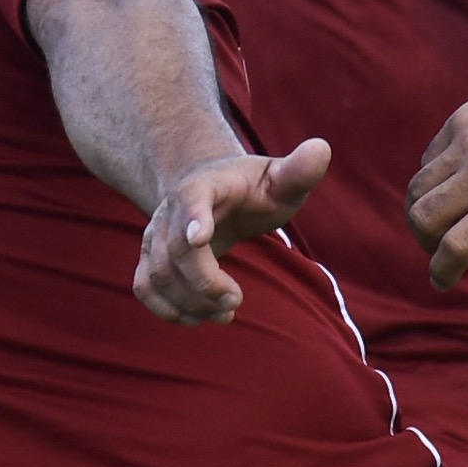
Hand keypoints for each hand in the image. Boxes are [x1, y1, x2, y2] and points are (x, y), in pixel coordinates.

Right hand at [133, 137, 329, 322]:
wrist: (216, 194)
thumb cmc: (255, 189)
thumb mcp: (279, 179)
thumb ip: (299, 171)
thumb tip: (322, 148)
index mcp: (203, 186)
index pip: (191, 198)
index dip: (193, 217)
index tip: (202, 239)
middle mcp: (171, 211)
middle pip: (175, 251)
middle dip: (205, 282)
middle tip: (236, 299)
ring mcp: (156, 236)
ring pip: (158, 275)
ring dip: (190, 302)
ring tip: (227, 312)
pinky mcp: (152, 259)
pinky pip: (144, 288)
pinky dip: (167, 309)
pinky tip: (200, 318)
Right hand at [408, 73, 467, 293]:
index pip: (453, 248)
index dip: (441, 272)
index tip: (442, 281)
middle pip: (422, 219)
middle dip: (425, 244)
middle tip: (441, 250)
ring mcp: (467, 141)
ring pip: (418, 189)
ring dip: (423, 214)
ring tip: (443, 222)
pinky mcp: (461, 120)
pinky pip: (429, 159)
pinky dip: (434, 181)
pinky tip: (457, 186)